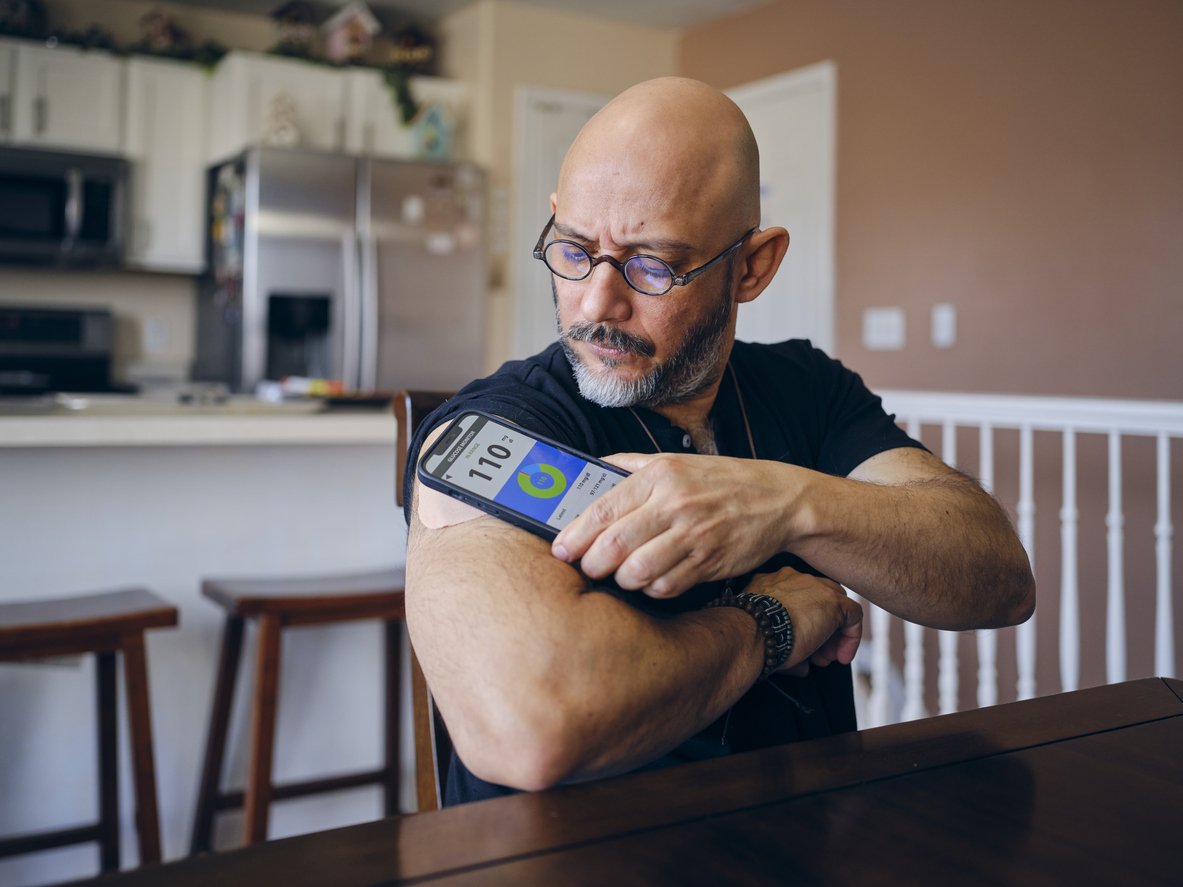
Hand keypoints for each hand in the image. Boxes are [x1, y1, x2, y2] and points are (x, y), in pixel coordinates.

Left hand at [552, 453, 794, 597]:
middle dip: (591, 564)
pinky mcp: (710, 562)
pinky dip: (652, 590)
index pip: (602, 510)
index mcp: (659, 476)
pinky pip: (667, 586)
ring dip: (621, 580)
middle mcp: (674, 504)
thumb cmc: (721, 481)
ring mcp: (694, 535)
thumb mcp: (674, 462)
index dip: (575, 535)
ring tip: (620, 575)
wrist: (779, 499)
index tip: (561, 550)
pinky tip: (652, 581)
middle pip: (615, 545)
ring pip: (638, 571)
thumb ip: (630, 464)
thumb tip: (590, 467)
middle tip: (587, 568)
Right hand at [744, 568, 862, 674]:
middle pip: (818, 599)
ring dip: (832, 635)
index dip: (803, 622)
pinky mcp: (833, 601)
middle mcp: (794, 578)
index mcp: (772, 582)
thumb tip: (801, 666)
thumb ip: (783, 641)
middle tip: (815, 654)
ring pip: (836, 606)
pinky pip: (853, 615)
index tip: (801, 645)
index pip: (798, 597)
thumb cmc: (751, 635)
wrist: (752, 631)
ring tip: (825, 660)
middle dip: (819, 628)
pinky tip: (842, 656)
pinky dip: (851, 637)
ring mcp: (815, 586)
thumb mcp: (764, 632)